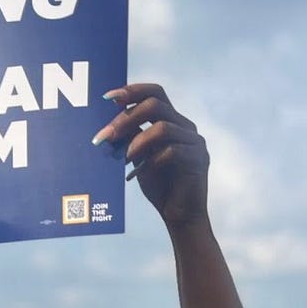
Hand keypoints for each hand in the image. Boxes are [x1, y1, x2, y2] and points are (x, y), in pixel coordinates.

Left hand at [91, 83, 207, 228]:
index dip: (132, 90)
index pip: (155, 92)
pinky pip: (172, 151)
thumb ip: (131, 135)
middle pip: (156, 104)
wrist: (180, 216)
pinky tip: (139, 173)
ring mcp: (195, 142)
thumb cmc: (160, 187)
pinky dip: (152, 161)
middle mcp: (186, 127)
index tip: (107, 98)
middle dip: (127, 117)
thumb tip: (110, 117)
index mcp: (172, 121)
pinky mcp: (199, 160)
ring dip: (138, 142)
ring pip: (163, 127)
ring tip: (124, 158)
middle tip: (107, 135)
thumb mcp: (139, 156)